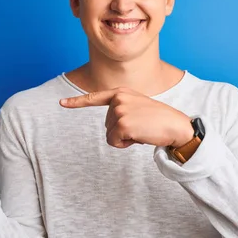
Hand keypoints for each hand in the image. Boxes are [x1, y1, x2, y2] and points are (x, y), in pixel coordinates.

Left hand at [60, 87, 193, 148]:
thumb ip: (122, 111)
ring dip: (124, 138)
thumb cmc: (159, 120)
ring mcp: (119, 110)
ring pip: (109, 134)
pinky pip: (114, 142)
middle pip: (106, 124)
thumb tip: (110, 130)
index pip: (95, 97)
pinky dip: (125, 144)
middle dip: (121, 131)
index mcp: (121, 92)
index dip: (77, 102)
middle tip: (141, 126)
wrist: (176, 126)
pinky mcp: (122, 123)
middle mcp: (118, 99)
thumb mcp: (138, 108)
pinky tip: (140, 136)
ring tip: (142, 130)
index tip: (61, 103)